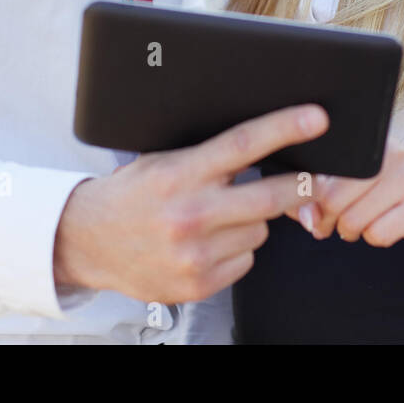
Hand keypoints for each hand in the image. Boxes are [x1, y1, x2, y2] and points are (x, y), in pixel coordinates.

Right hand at [53, 104, 328, 303]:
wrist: (87, 241)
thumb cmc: (133, 194)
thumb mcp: (165, 160)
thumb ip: (211, 155)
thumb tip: (267, 141)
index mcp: (181, 173)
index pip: (243, 144)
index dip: (285, 129)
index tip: (316, 118)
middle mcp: (190, 214)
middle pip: (270, 196)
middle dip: (300, 186)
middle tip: (314, 176)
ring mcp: (194, 253)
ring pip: (261, 230)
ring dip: (254, 220)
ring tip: (222, 215)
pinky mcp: (196, 284)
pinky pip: (246, 260)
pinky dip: (238, 249)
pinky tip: (211, 242)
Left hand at [288, 137, 403, 251]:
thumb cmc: (385, 193)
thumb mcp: (354, 184)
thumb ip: (319, 196)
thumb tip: (303, 214)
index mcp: (369, 141)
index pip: (326, 169)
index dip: (311, 196)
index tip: (311, 209)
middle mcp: (391, 152)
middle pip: (335, 198)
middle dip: (327, 220)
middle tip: (331, 225)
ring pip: (354, 220)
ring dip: (350, 232)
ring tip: (359, 224)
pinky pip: (378, 234)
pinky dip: (374, 238)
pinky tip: (384, 226)